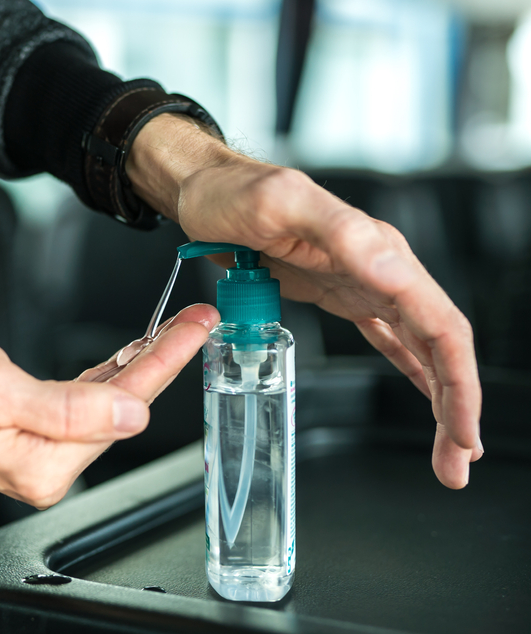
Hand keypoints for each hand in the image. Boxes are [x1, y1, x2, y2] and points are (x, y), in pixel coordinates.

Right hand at [0, 304, 217, 507]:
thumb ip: (66, 406)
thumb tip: (130, 412)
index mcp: (42, 463)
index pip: (122, 406)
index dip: (164, 363)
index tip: (195, 329)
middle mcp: (46, 464)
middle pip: (122, 404)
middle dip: (163, 359)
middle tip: (197, 318)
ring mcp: (39, 449)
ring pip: (107, 400)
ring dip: (141, 363)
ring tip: (175, 328)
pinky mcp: (30, 430)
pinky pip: (84, 400)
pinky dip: (110, 372)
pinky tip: (129, 353)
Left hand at [127, 113, 482, 488]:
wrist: (204, 190)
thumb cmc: (235, 192)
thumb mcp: (282, 204)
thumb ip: (338, 232)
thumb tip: (392, 272)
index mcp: (378, 252)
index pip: (440, 326)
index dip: (458, 383)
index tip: (464, 432)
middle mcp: (380, 269)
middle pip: (438, 346)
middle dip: (456, 408)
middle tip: (457, 464)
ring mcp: (362, 281)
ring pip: (419, 347)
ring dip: (438, 398)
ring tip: (449, 448)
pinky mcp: (339, 291)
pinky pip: (388, 337)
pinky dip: (410, 370)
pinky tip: (421, 393)